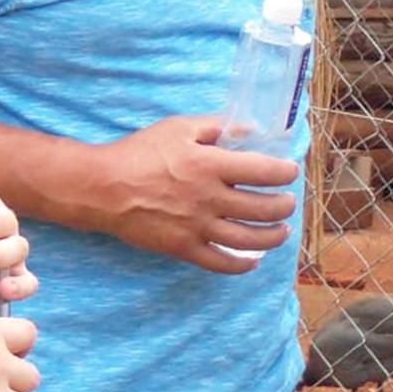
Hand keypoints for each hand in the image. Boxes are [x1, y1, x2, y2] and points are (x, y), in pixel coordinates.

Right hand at [90, 116, 299, 274]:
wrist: (102, 187)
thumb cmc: (140, 152)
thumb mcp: (178, 128)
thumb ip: (216, 127)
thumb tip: (249, 128)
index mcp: (211, 165)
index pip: (264, 171)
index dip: (284, 173)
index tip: (290, 173)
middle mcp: (209, 198)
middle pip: (263, 208)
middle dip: (284, 206)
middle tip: (288, 202)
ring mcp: (197, 226)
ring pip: (249, 239)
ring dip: (273, 236)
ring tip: (283, 230)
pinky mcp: (183, 248)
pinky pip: (220, 263)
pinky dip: (242, 265)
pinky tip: (253, 260)